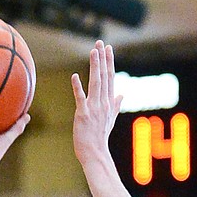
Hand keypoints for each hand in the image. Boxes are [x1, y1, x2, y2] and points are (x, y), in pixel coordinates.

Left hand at [71, 41, 119, 168]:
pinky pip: (80, 98)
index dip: (109, 62)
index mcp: (109, 102)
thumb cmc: (100, 137)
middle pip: (104, 76)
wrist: (95, 153)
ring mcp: (94, 108)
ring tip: (93, 51)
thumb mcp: (110, 119)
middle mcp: (103, 103)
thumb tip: (122, 94)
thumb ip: (116, 105)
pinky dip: (77, 87)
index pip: (110, 78)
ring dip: (95, 66)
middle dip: (102, 59)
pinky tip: (74, 76)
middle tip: (100, 42)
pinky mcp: (83, 114)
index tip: (107, 48)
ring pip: (95, 83)